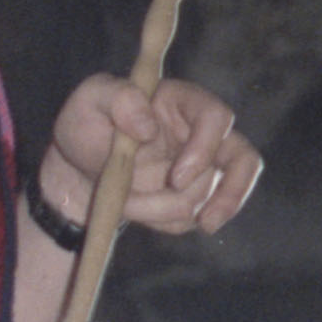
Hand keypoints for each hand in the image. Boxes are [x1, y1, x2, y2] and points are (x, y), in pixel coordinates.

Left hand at [34, 71, 259, 242]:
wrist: (76, 165)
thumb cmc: (87, 124)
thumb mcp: (89, 100)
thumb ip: (118, 98)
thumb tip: (148, 126)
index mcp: (182, 102)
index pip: (217, 117)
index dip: (204, 149)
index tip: (175, 177)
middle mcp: (200, 134)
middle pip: (244, 160)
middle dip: (230, 194)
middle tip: (206, 222)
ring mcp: (200, 168)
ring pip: (211, 198)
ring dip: (168, 210)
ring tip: (128, 204)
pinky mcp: (191, 196)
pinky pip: (191, 218)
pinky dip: (162, 221)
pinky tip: (135, 208)